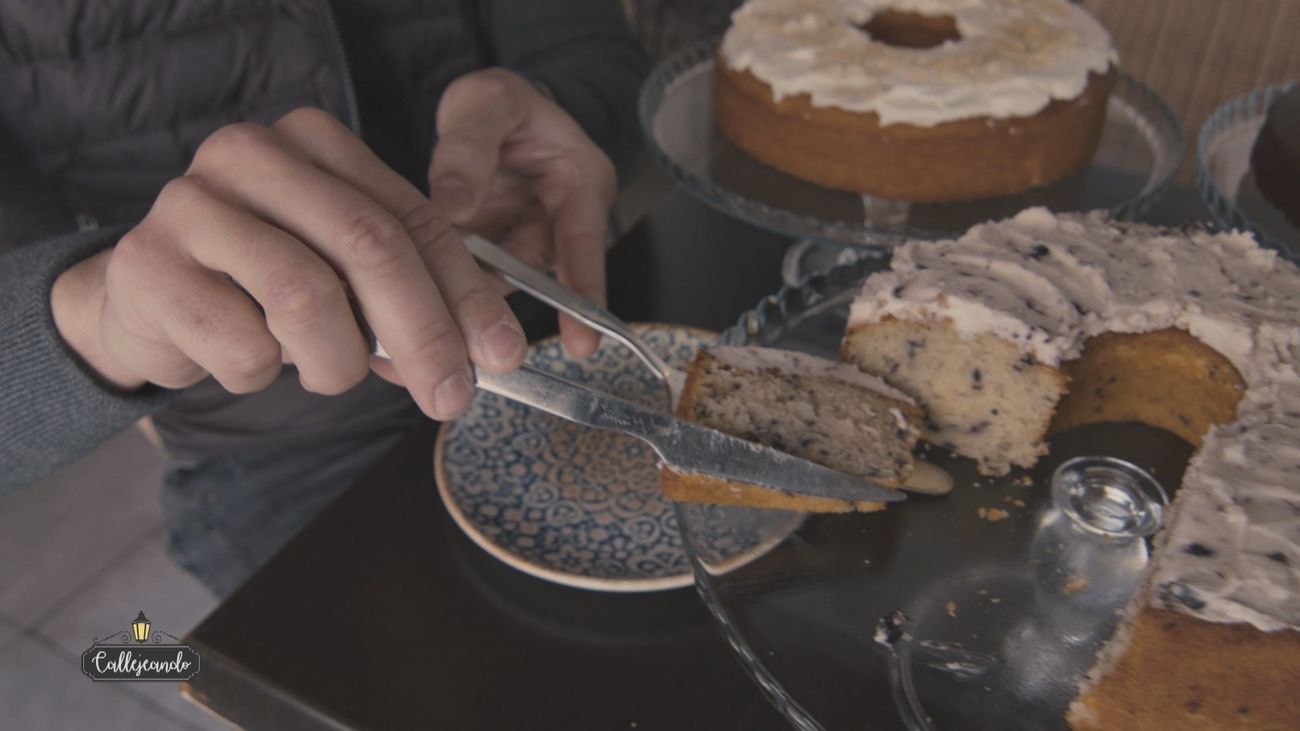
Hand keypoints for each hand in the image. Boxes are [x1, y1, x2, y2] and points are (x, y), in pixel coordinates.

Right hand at [51, 108, 528, 420]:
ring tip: (327, 371)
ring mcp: (189, 204)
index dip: (467, 292)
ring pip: (306, 300)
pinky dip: (263, 374)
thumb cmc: (261, 283)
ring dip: (336, 363)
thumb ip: (408, 291)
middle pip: (368, 246)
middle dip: (425, 334)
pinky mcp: (148, 266)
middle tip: (450, 397)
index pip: (413, 218)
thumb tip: (486, 351)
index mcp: (313, 142)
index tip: (503, 353)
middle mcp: (249, 154)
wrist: (144, 297)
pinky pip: (242, 346)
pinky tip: (245, 358)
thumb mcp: (341, 271)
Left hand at [427, 68, 616, 358]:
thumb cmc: (500, 106)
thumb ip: (469, 144)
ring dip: (459, 301)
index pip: (584, 241)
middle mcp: (559, 226)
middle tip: (471, 343)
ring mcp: (522, 248)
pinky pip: (466, 280)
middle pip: (532, 275)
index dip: (582, 293)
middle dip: (498, 308)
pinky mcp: (489, 260)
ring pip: (494, 284)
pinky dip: (436, 290)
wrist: (490, 115)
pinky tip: (404, 309)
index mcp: (581, 183)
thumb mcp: (487, 102)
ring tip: (427, 328)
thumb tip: (453, 206)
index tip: (582, 341)